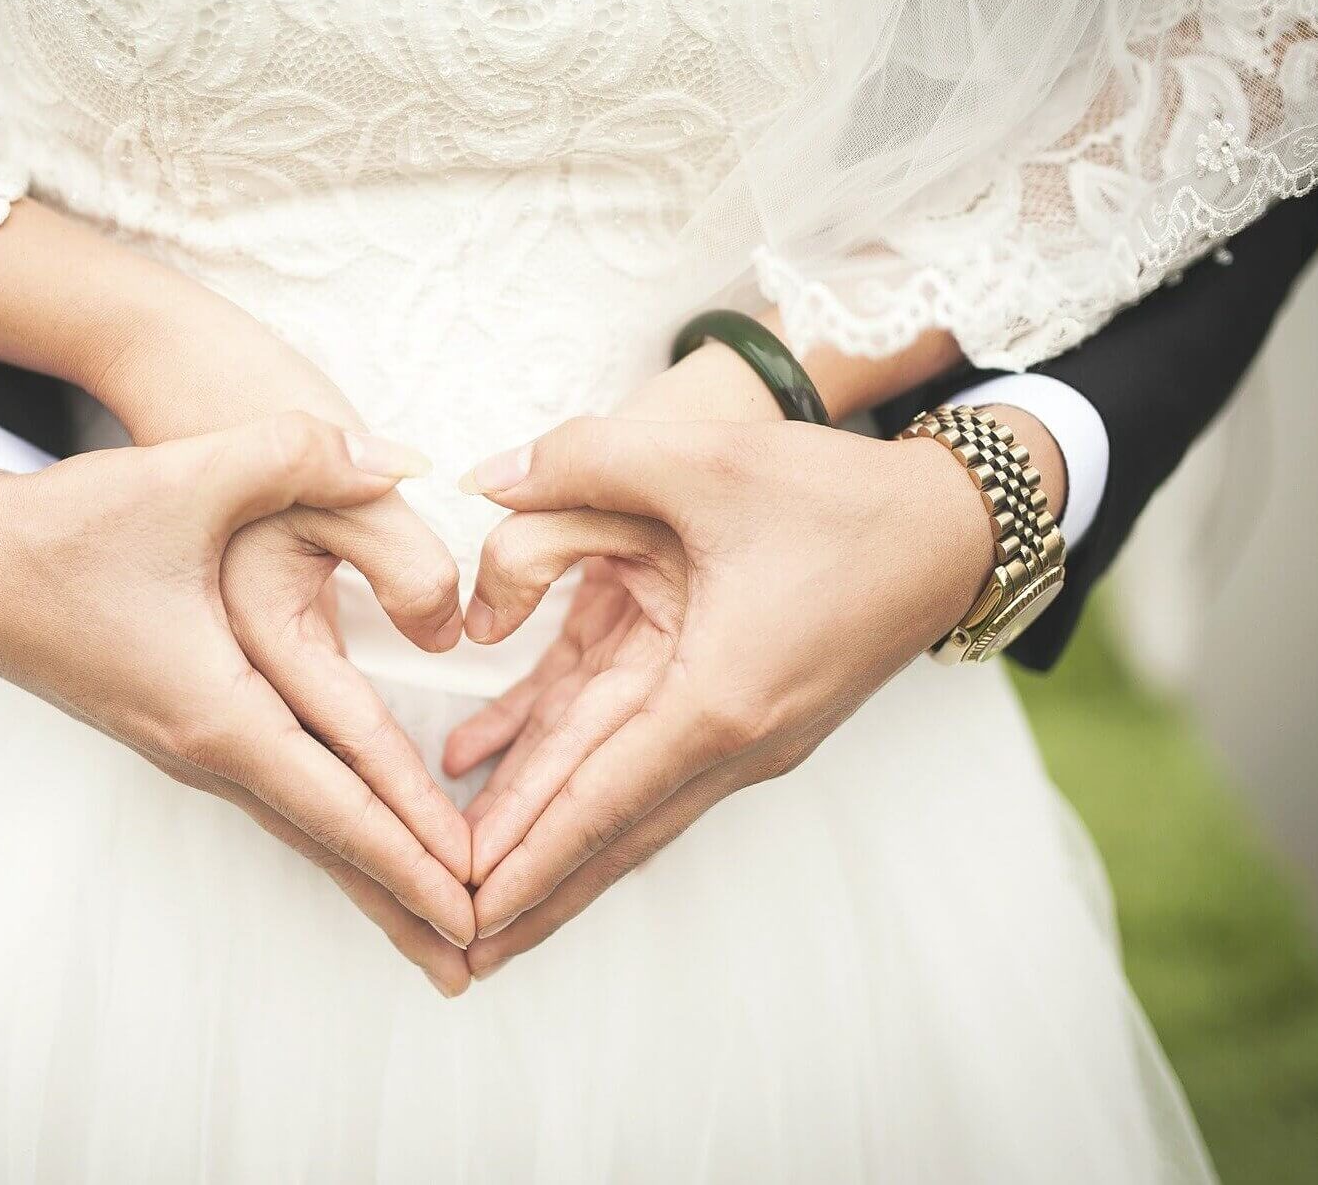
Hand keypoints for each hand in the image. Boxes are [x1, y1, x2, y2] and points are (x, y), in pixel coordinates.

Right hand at [0, 413, 477, 992]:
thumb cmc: (69, 525)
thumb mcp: (186, 476)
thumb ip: (299, 456)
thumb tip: (407, 460)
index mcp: (214, 708)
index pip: (334, 801)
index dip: (410, 851)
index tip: (472, 906)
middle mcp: (202, 747)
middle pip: (324, 840)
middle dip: (401, 899)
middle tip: (477, 960)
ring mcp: (188, 746)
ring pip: (300, 825)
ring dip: (369, 874)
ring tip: (431, 926)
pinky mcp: (182, 726)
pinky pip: (277, 796)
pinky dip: (330, 830)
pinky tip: (360, 843)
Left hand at [448, 414, 999, 977]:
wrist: (950, 530)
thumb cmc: (836, 498)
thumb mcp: (704, 458)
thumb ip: (581, 460)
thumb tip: (482, 481)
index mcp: (717, 698)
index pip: (598, 801)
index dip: (525, 859)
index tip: (466, 915)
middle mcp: (732, 742)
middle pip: (610, 836)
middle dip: (532, 893)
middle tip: (456, 948)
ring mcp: (744, 741)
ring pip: (628, 812)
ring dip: (556, 856)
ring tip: (489, 905)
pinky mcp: (744, 718)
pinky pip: (647, 766)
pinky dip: (583, 785)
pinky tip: (511, 771)